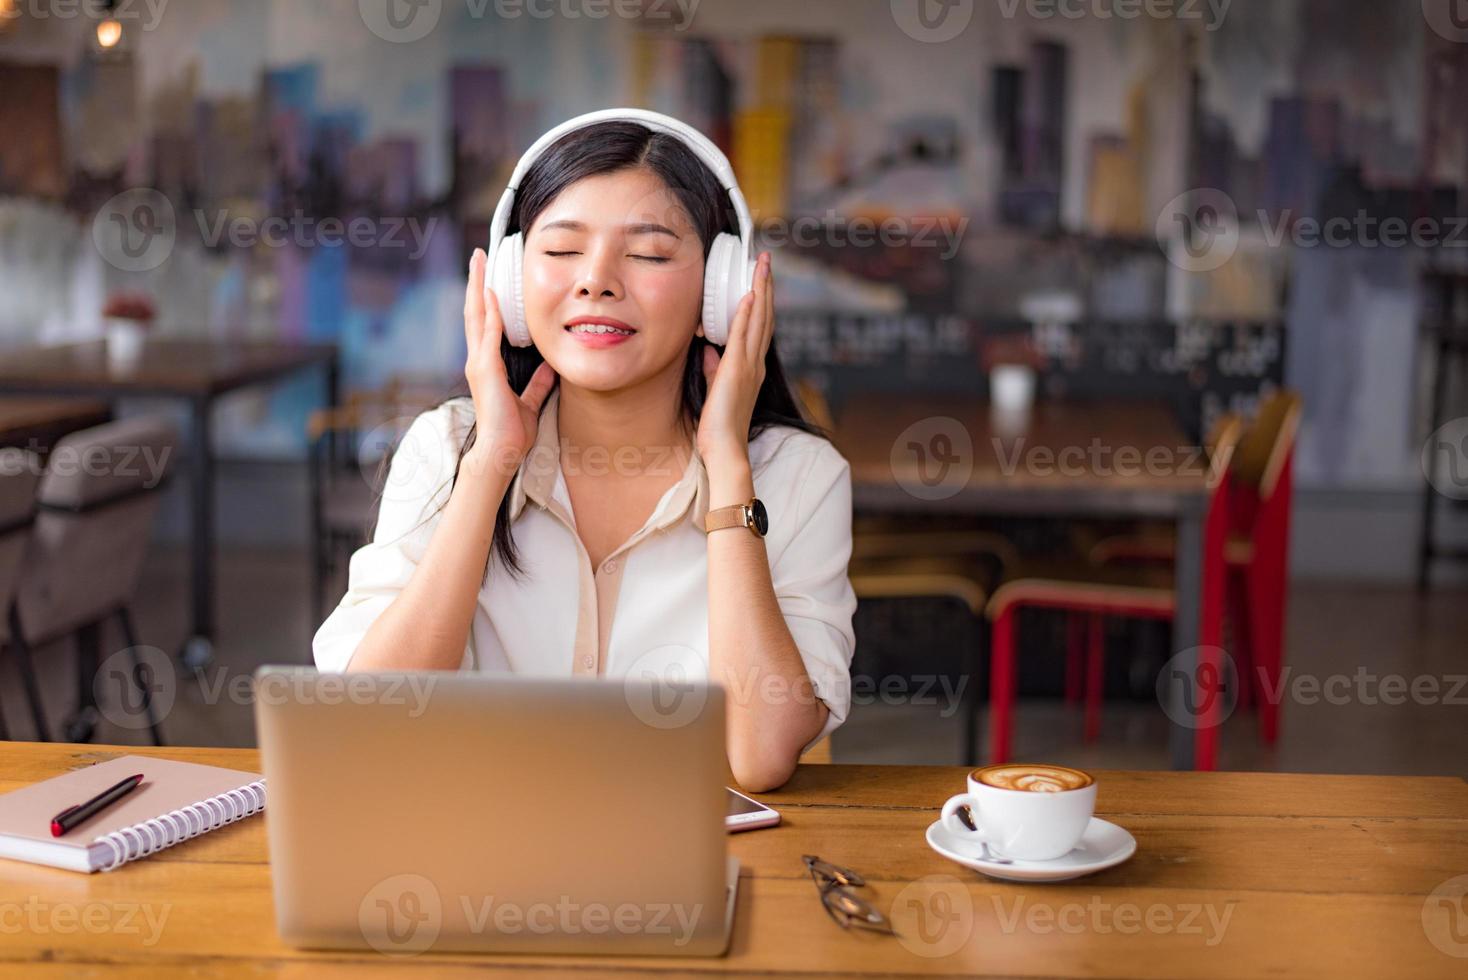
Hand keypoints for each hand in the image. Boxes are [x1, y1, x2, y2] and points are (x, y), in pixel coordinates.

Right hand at [463, 248, 556, 473]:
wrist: (502, 452)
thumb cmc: (512, 431)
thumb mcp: (529, 401)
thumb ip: (537, 383)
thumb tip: (550, 368)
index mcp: (487, 364)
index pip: (484, 322)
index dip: (485, 297)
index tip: (488, 274)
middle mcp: (478, 360)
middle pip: (475, 312)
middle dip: (476, 281)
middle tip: (478, 254)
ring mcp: (479, 364)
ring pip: (477, 317)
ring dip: (478, 288)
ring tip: (479, 263)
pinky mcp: (485, 372)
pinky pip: (488, 337)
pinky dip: (490, 315)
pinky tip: (491, 295)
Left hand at [697, 252, 772, 467]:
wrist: (724, 449)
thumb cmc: (719, 426)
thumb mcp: (716, 390)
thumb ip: (715, 369)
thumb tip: (709, 352)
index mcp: (751, 368)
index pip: (759, 326)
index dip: (761, 299)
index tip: (759, 277)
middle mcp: (755, 363)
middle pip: (764, 316)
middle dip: (765, 285)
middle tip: (765, 259)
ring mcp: (749, 366)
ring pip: (758, 320)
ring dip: (760, 290)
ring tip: (761, 265)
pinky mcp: (737, 371)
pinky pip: (743, 337)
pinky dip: (747, 315)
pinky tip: (748, 295)